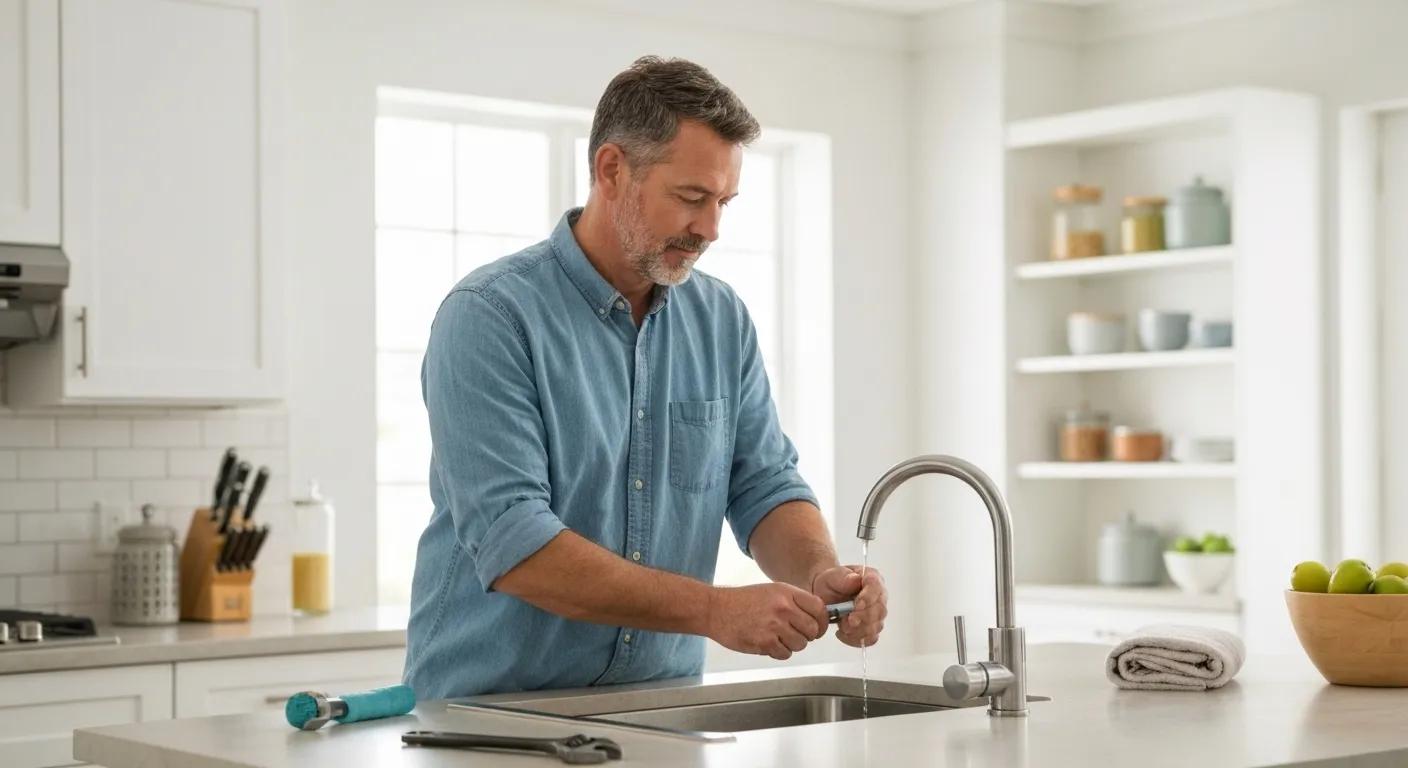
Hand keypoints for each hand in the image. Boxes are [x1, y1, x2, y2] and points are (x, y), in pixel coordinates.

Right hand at [706, 583, 828, 659]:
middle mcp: (783, 608)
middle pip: (812, 629)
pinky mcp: (764, 642)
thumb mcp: (772, 591)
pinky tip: (768, 642)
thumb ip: (794, 601)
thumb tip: (816, 617)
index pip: (819, 608)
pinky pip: (785, 654)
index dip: (822, 621)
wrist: (716, 609)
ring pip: (800, 644)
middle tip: (796, 634)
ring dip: (792, 645)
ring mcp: (774, 626)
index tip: (819, 627)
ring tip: (777, 637)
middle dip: (808, 636)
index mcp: (786, 592)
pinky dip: (779, 652)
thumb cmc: (742, 601)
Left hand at [811, 565, 886, 647]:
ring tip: (842, 626)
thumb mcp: (832, 576)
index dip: (869, 598)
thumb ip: (843, 577)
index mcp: (872, 578)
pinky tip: (843, 634)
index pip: (876, 587)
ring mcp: (877, 613)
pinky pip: (870, 639)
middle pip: (880, 610)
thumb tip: (856, 579)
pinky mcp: (871, 628)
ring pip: (876, 626)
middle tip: (846, 621)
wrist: (825, 595)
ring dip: (858, 630)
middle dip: (863, 618)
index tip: (857, 606)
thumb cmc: (831, 583)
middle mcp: (879, 596)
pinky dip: (856, 639)